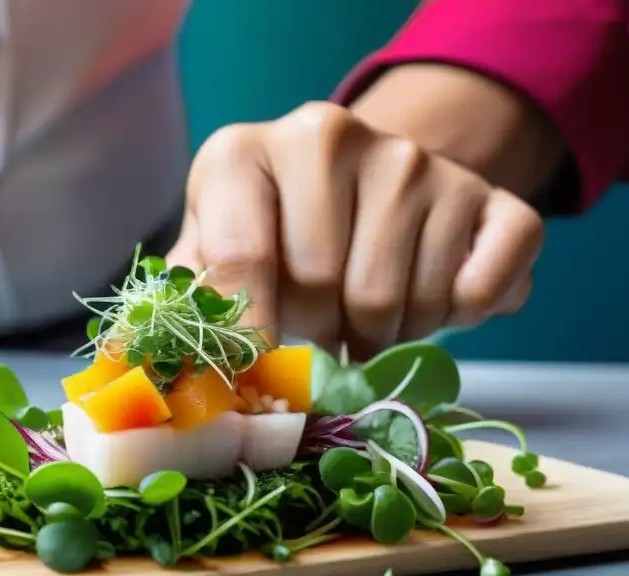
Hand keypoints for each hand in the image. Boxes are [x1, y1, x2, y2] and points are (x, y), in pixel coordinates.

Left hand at [166, 101, 543, 354]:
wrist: (371, 185)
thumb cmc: (278, 237)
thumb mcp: (215, 256)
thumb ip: (181, 310)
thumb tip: (138, 381)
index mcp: (243, 154)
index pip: (241, 261)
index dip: (249, 341)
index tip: (257, 385)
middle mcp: (327, 136)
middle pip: (322, 285)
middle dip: (318, 333)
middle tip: (322, 329)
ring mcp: (415, 159)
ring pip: (395, 299)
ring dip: (382, 335)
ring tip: (369, 312)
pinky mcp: (490, 196)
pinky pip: (482, 288)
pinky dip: (459, 318)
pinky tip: (434, 297)